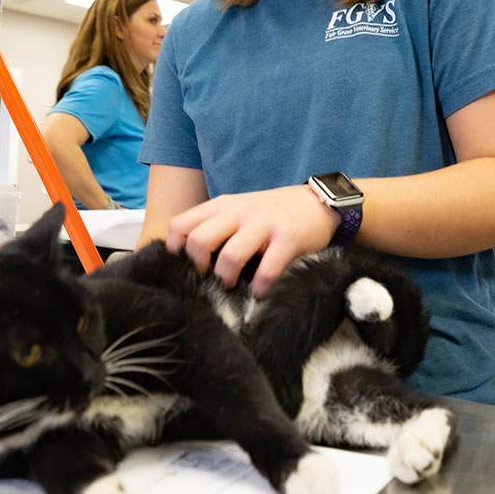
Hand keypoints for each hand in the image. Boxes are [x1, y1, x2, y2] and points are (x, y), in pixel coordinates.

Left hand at [165, 185, 337, 295]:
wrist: (317, 202)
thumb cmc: (271, 214)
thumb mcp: (238, 211)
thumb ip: (215, 227)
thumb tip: (188, 260)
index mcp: (221, 206)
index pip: (180, 225)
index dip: (177, 251)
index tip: (187, 267)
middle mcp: (239, 212)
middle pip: (200, 241)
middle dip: (200, 268)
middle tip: (209, 279)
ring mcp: (264, 224)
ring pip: (230, 256)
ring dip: (227, 278)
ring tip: (234, 286)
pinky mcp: (288, 238)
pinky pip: (268, 269)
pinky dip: (260, 286)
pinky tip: (261, 290)